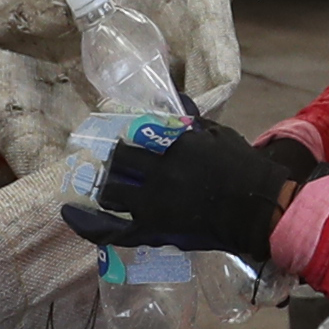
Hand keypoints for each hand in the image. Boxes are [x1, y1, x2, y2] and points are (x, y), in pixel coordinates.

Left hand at [61, 116, 311, 256]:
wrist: (260, 209)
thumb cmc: (243, 168)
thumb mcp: (218, 134)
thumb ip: (191, 119)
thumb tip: (176, 98)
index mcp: (175, 146)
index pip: (133, 134)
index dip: (123, 135)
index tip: (121, 134)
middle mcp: (159, 174)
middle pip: (117, 163)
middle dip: (112, 162)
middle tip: (115, 164)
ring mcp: (154, 205)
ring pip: (110, 193)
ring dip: (104, 187)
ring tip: (104, 185)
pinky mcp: (154, 231)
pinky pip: (111, 230)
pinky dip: (87, 224)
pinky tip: (69, 212)